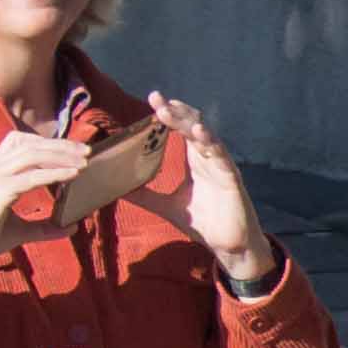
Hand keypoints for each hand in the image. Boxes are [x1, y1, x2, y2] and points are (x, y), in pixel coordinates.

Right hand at [0, 127, 92, 294]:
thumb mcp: (20, 230)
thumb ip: (45, 226)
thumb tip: (73, 226)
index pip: (20, 143)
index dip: (47, 142)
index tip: (72, 149)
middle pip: (29, 144)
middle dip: (60, 145)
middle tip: (87, 150)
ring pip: (31, 154)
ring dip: (61, 155)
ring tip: (84, 160)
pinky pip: (31, 177)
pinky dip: (54, 173)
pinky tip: (73, 174)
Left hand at [140, 93, 276, 289]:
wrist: (228, 247)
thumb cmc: (204, 224)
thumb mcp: (166, 207)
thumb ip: (145, 196)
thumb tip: (116, 188)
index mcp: (194, 161)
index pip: (181, 130)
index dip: (169, 114)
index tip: (153, 100)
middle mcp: (208, 158)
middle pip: (192, 126)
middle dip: (175, 111)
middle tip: (156, 100)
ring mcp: (221, 166)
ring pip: (205, 135)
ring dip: (188, 121)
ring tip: (170, 111)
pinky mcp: (231, 178)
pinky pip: (222, 155)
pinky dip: (211, 142)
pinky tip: (199, 132)